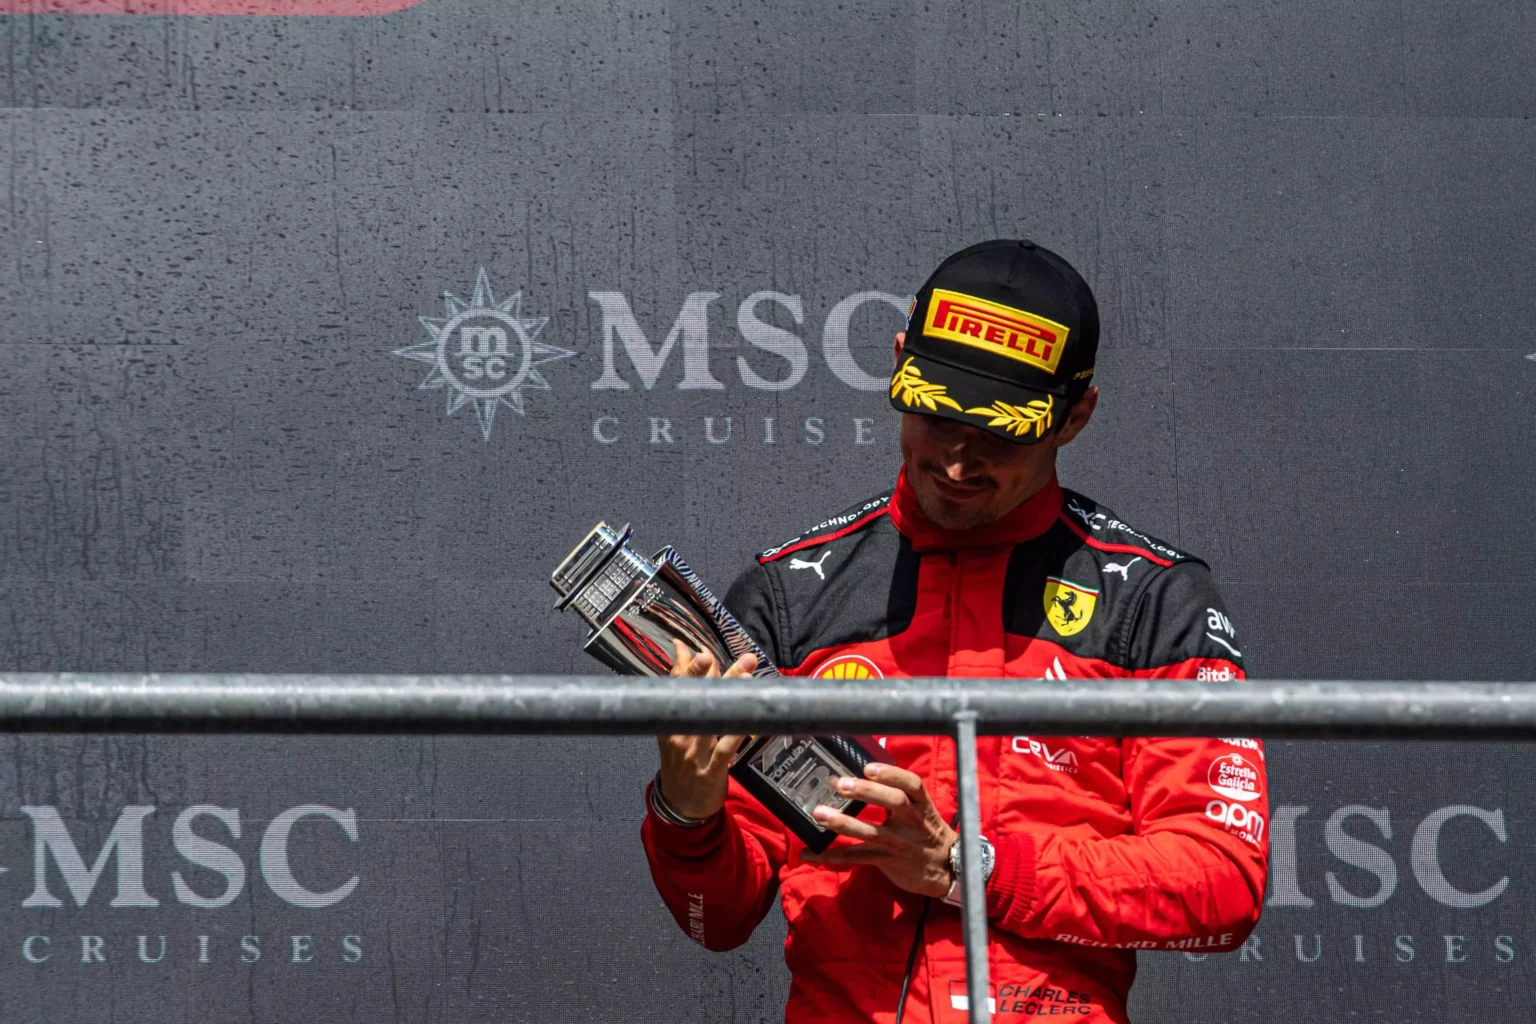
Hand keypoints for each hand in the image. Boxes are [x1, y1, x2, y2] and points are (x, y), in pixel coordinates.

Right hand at [654, 640, 757, 820]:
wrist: (680, 807)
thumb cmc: (681, 765)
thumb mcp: (674, 734)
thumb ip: (685, 703)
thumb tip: (691, 669)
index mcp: (669, 723)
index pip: (675, 687)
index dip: (683, 665)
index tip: (690, 646)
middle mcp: (680, 734)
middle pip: (694, 697)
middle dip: (707, 671)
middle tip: (715, 651)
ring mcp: (696, 752)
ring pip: (712, 716)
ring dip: (730, 692)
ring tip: (745, 672)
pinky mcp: (712, 768)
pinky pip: (727, 746)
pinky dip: (738, 730)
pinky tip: (749, 716)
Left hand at [801, 762, 956, 897]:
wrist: (944, 868)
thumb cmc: (926, 830)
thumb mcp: (921, 809)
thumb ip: (897, 794)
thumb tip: (859, 774)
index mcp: (921, 804)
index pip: (912, 784)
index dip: (891, 774)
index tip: (868, 767)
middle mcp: (912, 821)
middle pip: (893, 802)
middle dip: (867, 791)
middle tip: (841, 784)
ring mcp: (899, 843)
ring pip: (871, 833)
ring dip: (842, 823)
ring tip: (819, 813)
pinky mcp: (886, 861)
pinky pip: (856, 858)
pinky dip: (830, 856)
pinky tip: (809, 854)